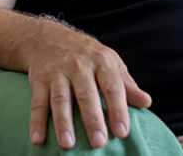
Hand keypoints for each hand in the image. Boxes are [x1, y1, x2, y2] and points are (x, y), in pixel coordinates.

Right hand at [25, 20, 150, 149]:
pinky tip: (37, 139)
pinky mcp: (39, 80)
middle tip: (99, 142)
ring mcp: (57, 73)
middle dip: (92, 119)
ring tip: (68, 145)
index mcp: (101, 62)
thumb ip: (126, 85)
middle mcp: (78, 66)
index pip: (112, 87)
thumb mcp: (109, 63)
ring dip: (63, 123)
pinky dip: (36, 122)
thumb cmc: (86, 56)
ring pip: (60, 100)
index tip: (122, 132)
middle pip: (86, 95)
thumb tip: (147, 102)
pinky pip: (37, 103)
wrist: (48, 37)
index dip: (118, 110)